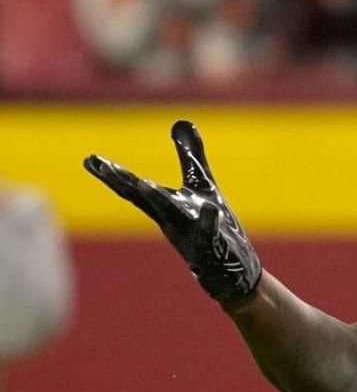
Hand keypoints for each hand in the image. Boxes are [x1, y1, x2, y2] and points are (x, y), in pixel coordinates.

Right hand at [84, 120, 261, 303]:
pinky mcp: (213, 247)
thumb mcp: (201, 185)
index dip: (113, 174)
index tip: (90, 159)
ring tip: (143, 183)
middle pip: (143, 199)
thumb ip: (190, 156)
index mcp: (165, 205)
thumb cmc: (212, 225)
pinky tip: (211, 208)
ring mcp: (190, 235)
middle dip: (123, 182)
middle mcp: (171, 219)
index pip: (134, 188)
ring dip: (156, 199)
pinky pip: (210, 234)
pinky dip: (209, 221)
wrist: (231, 270)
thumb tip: (182, 121)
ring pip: (170, 216)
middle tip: (101, 166)